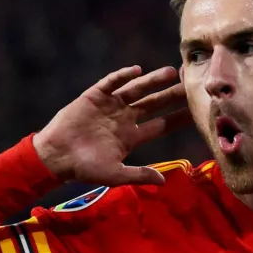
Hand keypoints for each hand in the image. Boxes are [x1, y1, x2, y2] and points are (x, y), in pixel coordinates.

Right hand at [33, 65, 190, 184]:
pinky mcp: (93, 97)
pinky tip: (136, 71)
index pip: (161, 125)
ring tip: (171, 72)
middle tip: (191, 84)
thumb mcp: (115, 174)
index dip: (178, 118)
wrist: (56, 157)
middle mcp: (124, 118)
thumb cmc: (84, 168)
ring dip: (153, 81)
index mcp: (131, 136)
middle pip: (153, 103)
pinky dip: (122, 77)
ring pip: (136, 90)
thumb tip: (164, 181)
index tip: (196, 111)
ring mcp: (110, 106)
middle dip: (171, 95)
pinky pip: (110, 84)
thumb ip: (140, 175)